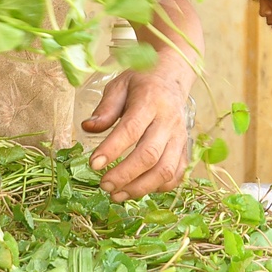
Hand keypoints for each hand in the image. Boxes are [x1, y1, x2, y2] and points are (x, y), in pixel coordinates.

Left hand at [80, 68, 188, 200]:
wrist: (173, 76)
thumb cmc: (142, 81)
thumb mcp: (120, 85)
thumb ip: (105, 108)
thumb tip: (87, 128)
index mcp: (150, 101)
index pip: (131, 129)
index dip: (112, 149)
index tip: (94, 164)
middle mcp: (168, 121)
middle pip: (149, 154)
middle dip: (124, 175)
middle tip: (104, 185)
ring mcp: (180, 136)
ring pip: (165, 169)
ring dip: (140, 187)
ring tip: (117, 195)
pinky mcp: (184, 148)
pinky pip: (177, 174)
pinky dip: (159, 187)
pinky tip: (139, 189)